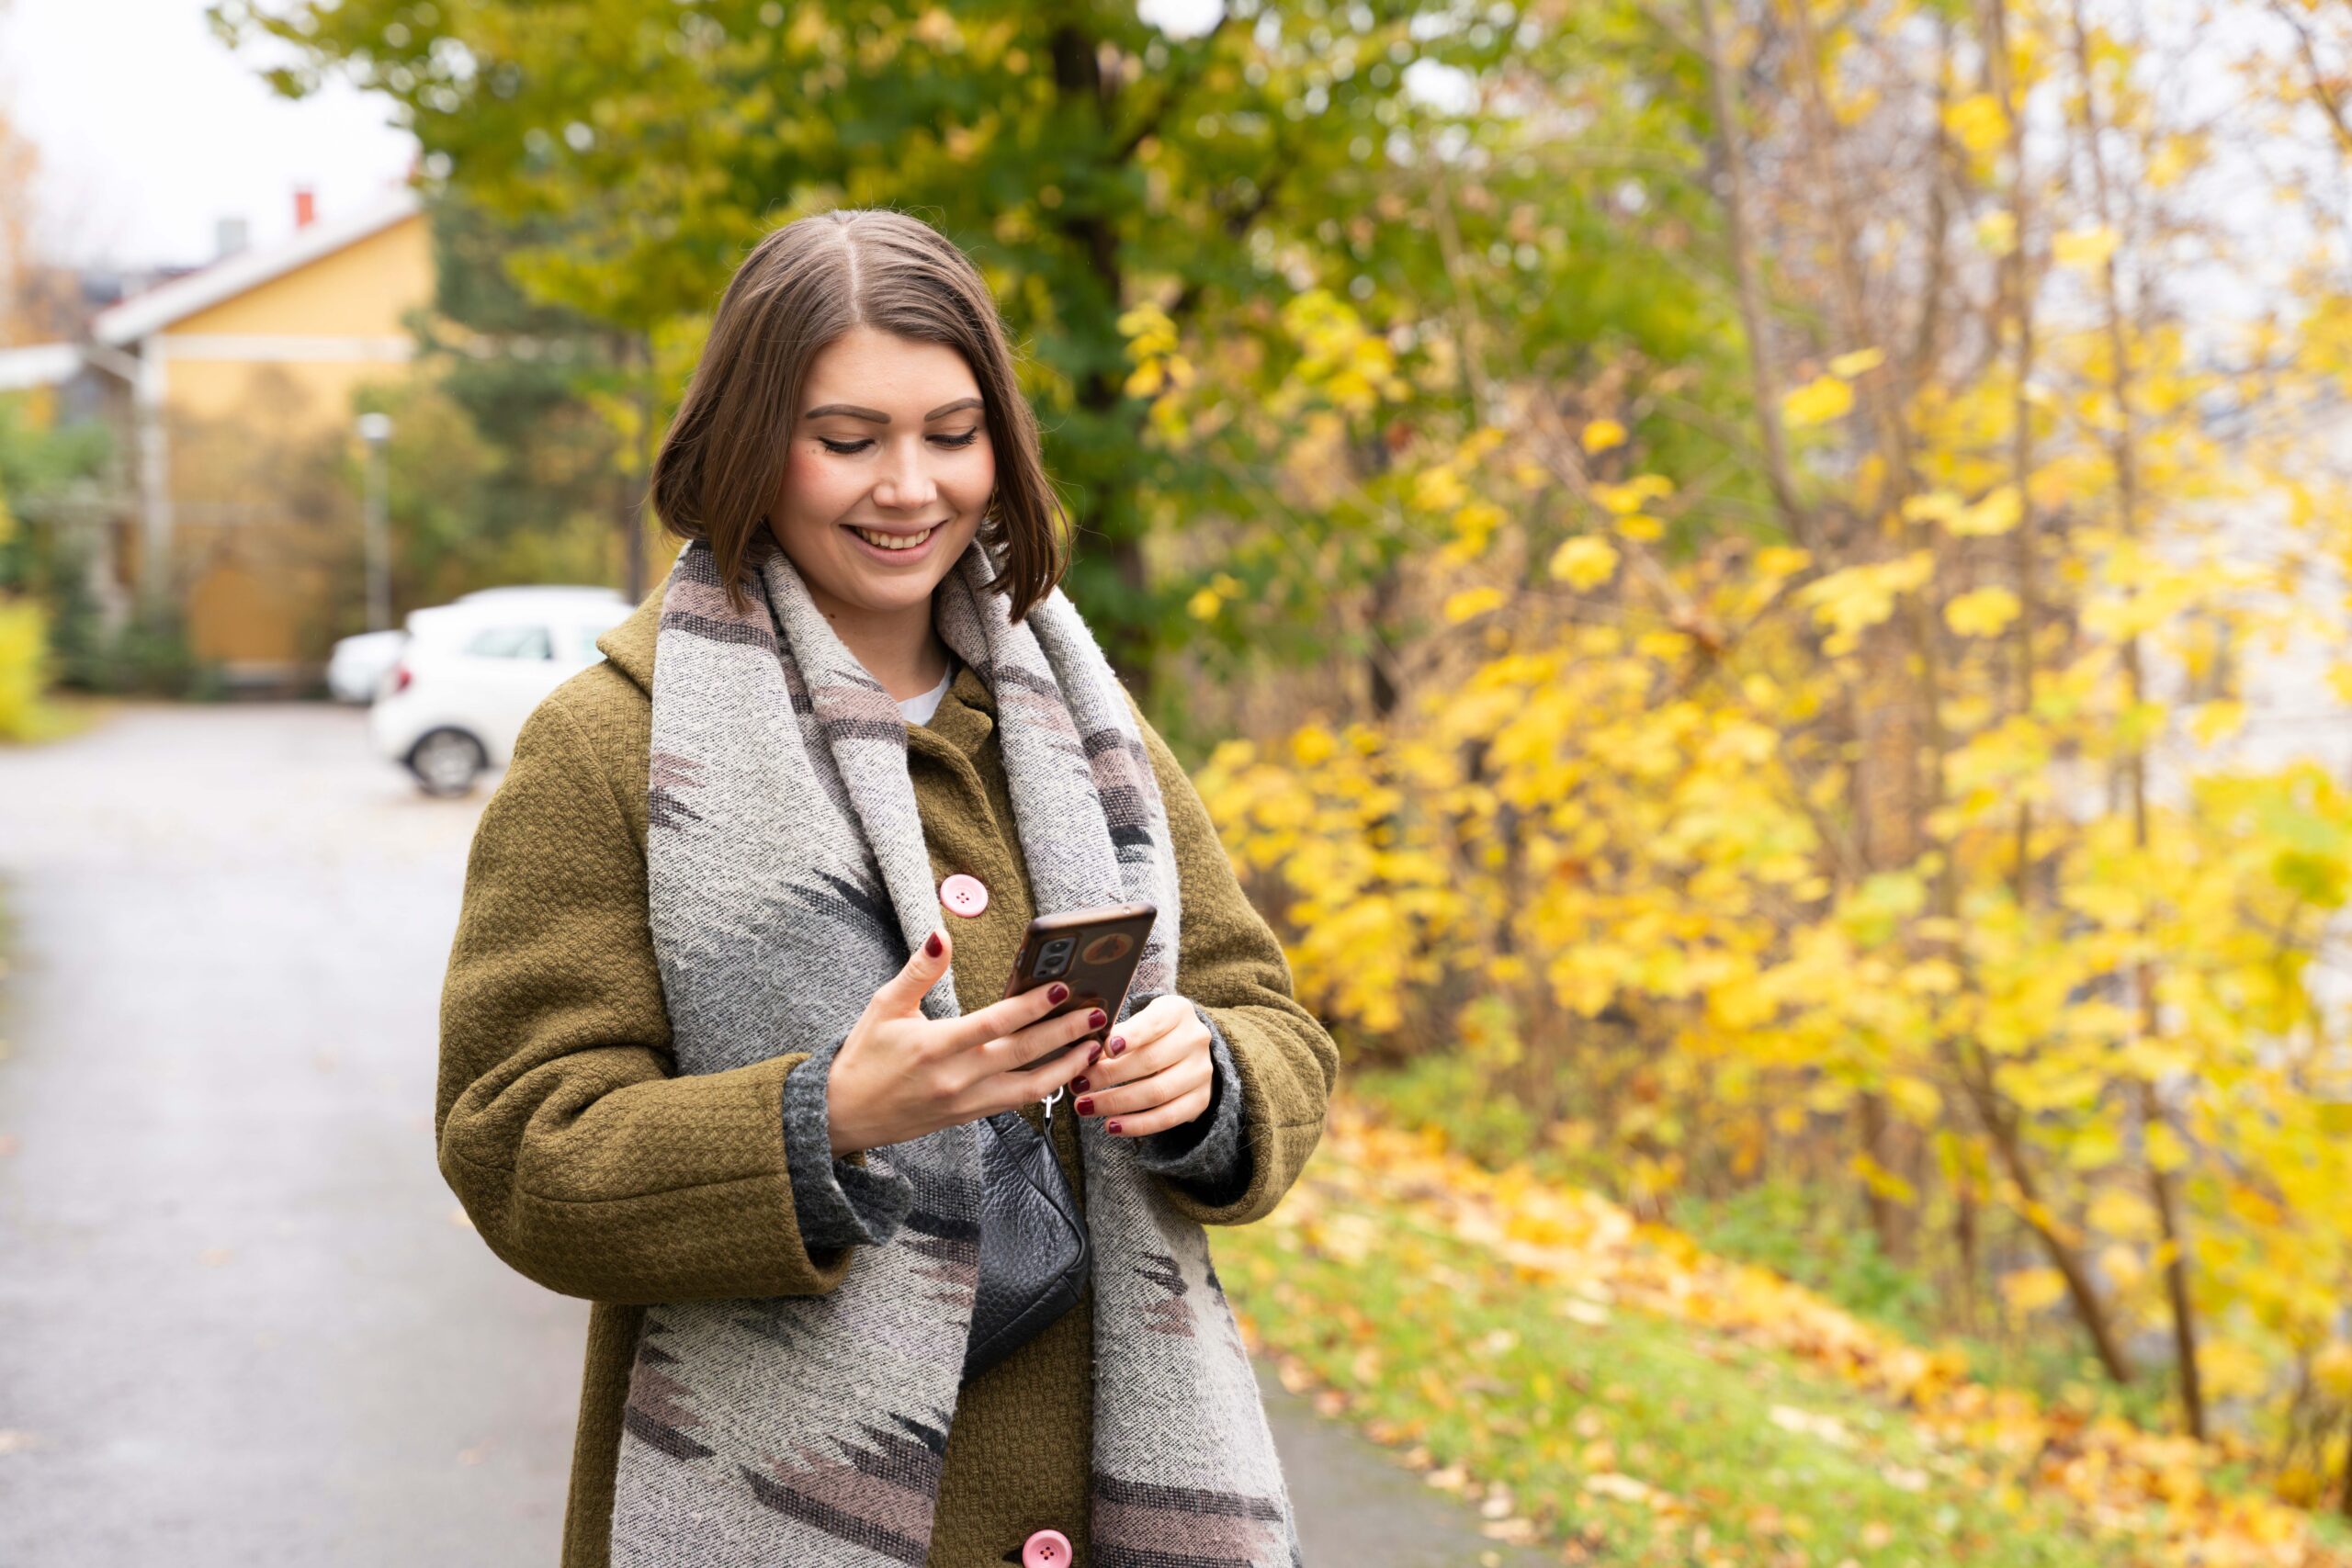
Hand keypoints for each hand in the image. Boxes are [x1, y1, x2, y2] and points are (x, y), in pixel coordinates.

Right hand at [826, 925, 1102, 1155]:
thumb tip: (943, 934)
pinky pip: (1016, 1102)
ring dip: (1065, 1065)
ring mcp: (966, 1102)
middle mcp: (955, 1078)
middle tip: (1097, 1012)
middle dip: (1064, 1033)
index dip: (1030, 1006)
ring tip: (1095, 1044)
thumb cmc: (865, 1057)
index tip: (1061, 988)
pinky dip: (1046, 1086)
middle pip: (1022, 1053)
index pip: (993, 1024)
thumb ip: (920, 971)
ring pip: (1029, 1086)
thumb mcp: (884, 1006)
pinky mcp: (970, 1116)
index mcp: (934, 1047)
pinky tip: (1067, 1069)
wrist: (844, 1116)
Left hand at [1069, 993, 1213, 1136]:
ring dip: (1116, 1102)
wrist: (1187, 1052)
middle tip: (1077, 1085)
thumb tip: (1082, 1054)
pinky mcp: (1201, 1100)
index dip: (1130, 1036)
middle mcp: (1195, 1039)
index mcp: (1178, 1011)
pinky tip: (1111, 1126)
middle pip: (1149, 1061)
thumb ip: (1116, 1034)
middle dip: (1108, 1075)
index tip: (1105, 1049)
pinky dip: (1137, 1125)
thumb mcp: (1138, 1021)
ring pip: (1156, 1092)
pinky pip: (1167, 1117)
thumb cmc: (1151, 1033)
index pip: (1153, 1023)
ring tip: (1085, 1107)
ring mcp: (1201, 1071)